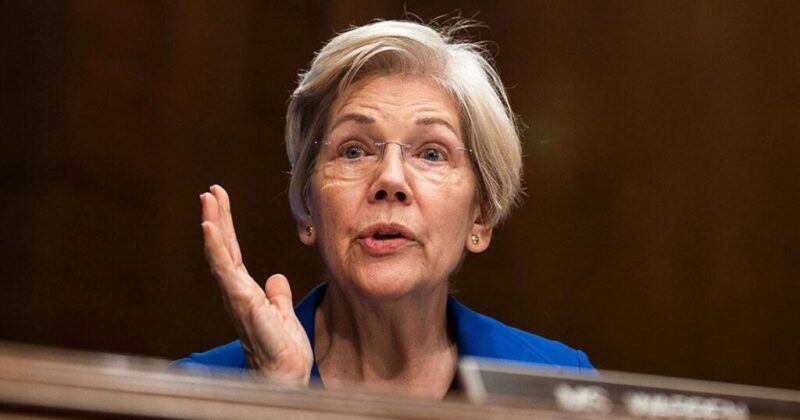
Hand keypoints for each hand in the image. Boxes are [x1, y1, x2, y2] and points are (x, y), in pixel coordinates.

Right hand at [200, 185, 312, 383]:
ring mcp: (236, 297)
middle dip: (217, 218)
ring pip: (219, 254)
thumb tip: (276, 278)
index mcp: (245, 292)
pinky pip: (225, 271)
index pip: (232, 252)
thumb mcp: (283, 315)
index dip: (226, 226)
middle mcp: (235, 292)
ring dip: (213, 225)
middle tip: (211, 190)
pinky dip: (216, 248)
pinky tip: (210, 228)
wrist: (286, 376)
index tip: (220, 200)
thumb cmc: (283, 352)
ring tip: (208, 199)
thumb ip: (277, 296)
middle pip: (223, 248)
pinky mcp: (242, 303)